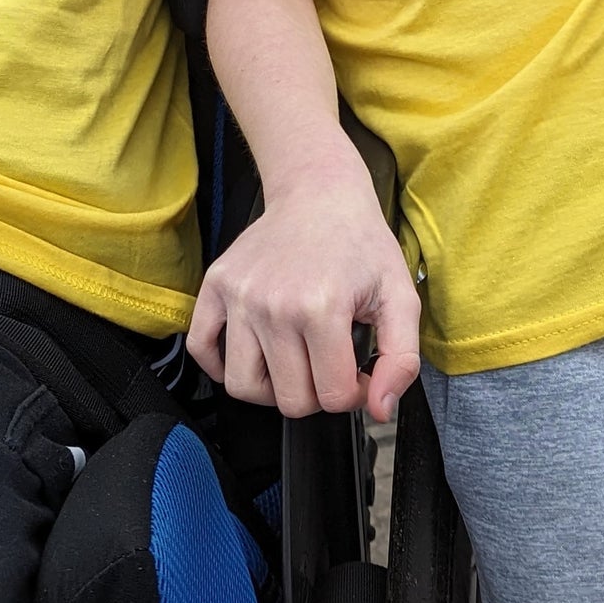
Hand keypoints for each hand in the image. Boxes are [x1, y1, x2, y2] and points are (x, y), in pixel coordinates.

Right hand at [187, 159, 420, 424]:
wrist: (319, 193)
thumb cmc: (360, 244)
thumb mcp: (401, 296)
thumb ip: (401, 359)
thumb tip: (379, 409)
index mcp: (322, 308)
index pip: (332, 397)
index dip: (353, 392)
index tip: (357, 366)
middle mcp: (273, 305)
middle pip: (288, 400)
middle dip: (316, 392)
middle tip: (328, 361)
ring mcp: (239, 295)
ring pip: (243, 387)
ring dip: (272, 387)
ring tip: (293, 361)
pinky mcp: (215, 285)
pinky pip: (202, 349)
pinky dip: (222, 365)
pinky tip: (253, 353)